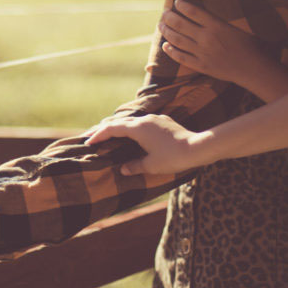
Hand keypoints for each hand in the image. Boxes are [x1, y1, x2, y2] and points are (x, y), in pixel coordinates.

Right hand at [85, 115, 209, 174]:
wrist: (198, 148)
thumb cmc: (173, 157)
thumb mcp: (151, 165)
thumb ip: (135, 166)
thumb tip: (123, 169)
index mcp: (137, 128)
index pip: (112, 128)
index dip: (99, 135)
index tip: (89, 142)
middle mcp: (145, 120)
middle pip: (120, 121)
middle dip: (106, 129)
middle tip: (96, 137)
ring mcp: (156, 119)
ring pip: (133, 121)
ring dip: (121, 127)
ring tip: (113, 136)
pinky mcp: (164, 122)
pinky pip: (144, 123)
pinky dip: (134, 128)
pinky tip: (136, 136)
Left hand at [159, 0, 274, 87]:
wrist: (254, 69)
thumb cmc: (250, 46)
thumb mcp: (236, 28)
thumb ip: (220, 22)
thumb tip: (206, 14)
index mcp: (217, 26)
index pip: (193, 12)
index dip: (182, 5)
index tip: (176, 2)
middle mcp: (207, 38)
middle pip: (180, 24)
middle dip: (169, 17)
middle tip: (164, 13)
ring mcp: (202, 53)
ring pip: (177, 40)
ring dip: (166, 31)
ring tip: (161, 25)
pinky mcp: (201, 66)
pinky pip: (181, 57)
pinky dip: (171, 51)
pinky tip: (165, 46)